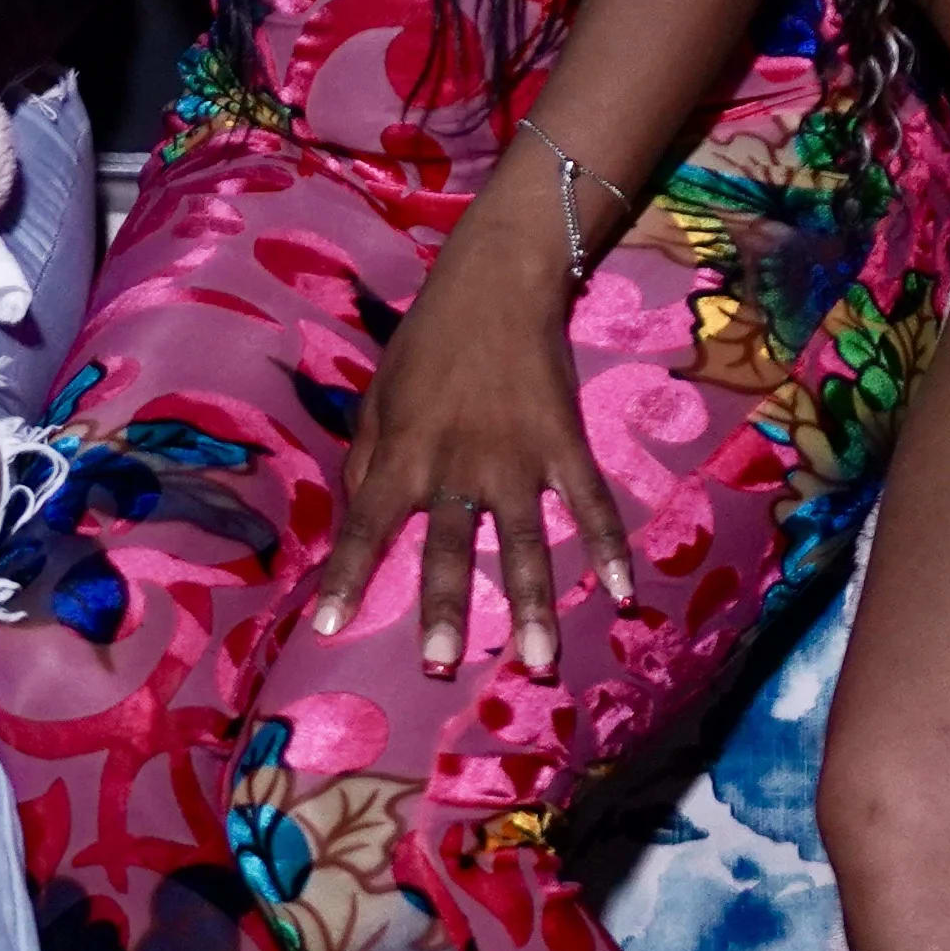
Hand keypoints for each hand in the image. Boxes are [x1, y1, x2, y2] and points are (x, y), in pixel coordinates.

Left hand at [307, 171, 636, 674]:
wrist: (495, 284)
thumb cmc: (426, 344)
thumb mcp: (378, 397)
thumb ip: (366, 461)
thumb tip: (358, 518)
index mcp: (402, 453)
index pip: (367, 527)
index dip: (346, 578)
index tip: (327, 629)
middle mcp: (456, 464)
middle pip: (450, 549)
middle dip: (445, 610)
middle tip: (439, 665)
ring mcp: (517, 458)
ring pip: (525, 543)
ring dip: (533, 604)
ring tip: (537, 661)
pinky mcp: (565, 444)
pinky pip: (590, 505)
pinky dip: (609, 549)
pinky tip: (621, 594)